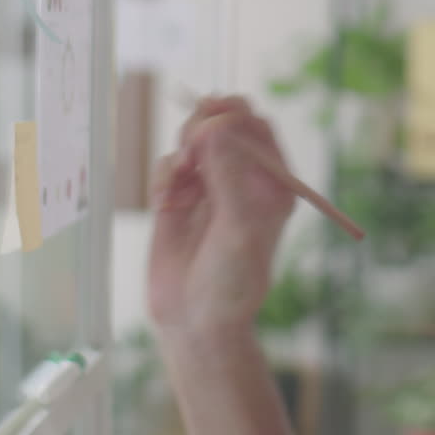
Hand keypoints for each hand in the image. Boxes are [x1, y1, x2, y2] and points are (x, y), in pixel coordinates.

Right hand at [147, 96, 295, 333]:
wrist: (195, 320)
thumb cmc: (231, 281)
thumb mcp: (239, 226)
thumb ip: (228, 173)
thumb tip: (215, 125)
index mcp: (271, 183)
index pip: (257, 128)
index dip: (235, 115)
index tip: (212, 118)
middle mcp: (242, 179)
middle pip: (223, 124)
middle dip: (203, 127)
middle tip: (191, 146)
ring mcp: (210, 186)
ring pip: (192, 139)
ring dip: (182, 152)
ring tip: (180, 182)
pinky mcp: (179, 197)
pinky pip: (168, 164)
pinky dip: (163, 177)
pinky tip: (165, 206)